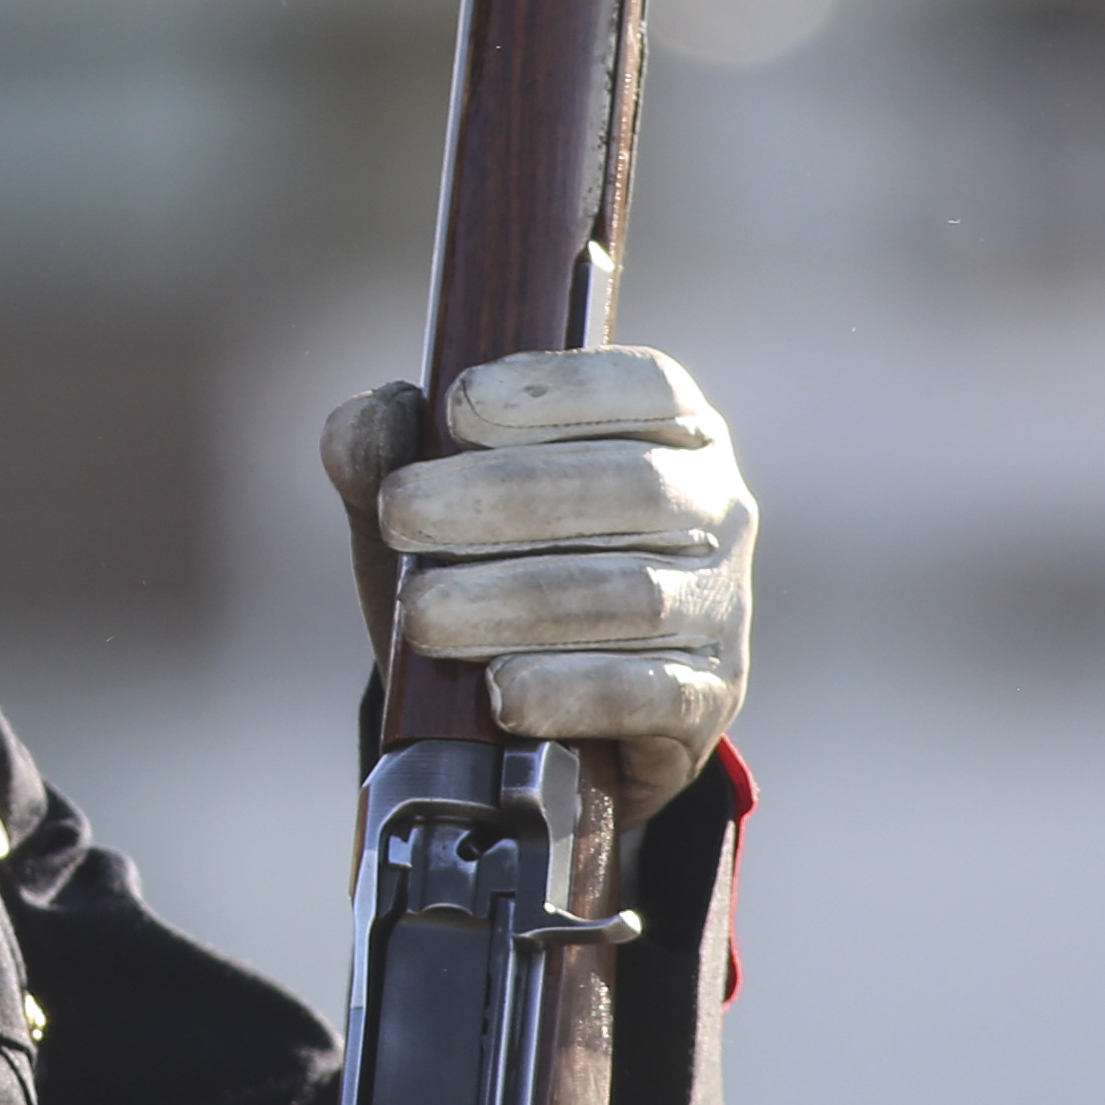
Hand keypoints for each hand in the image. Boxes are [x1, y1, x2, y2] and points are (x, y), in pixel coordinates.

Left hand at [320, 347, 753, 827]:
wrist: (531, 717)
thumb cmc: (482, 569)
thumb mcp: (426, 502)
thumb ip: (387, 449)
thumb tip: (382, 412)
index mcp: (670, 429)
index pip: (644, 386)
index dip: (556, 390)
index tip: (455, 408)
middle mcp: (714, 506)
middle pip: (631, 487)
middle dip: (506, 497)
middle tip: (402, 516)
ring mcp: (722, 605)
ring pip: (634, 595)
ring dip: (517, 601)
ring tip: (422, 616)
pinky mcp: (710, 698)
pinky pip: (651, 693)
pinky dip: (569, 690)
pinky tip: (501, 693)